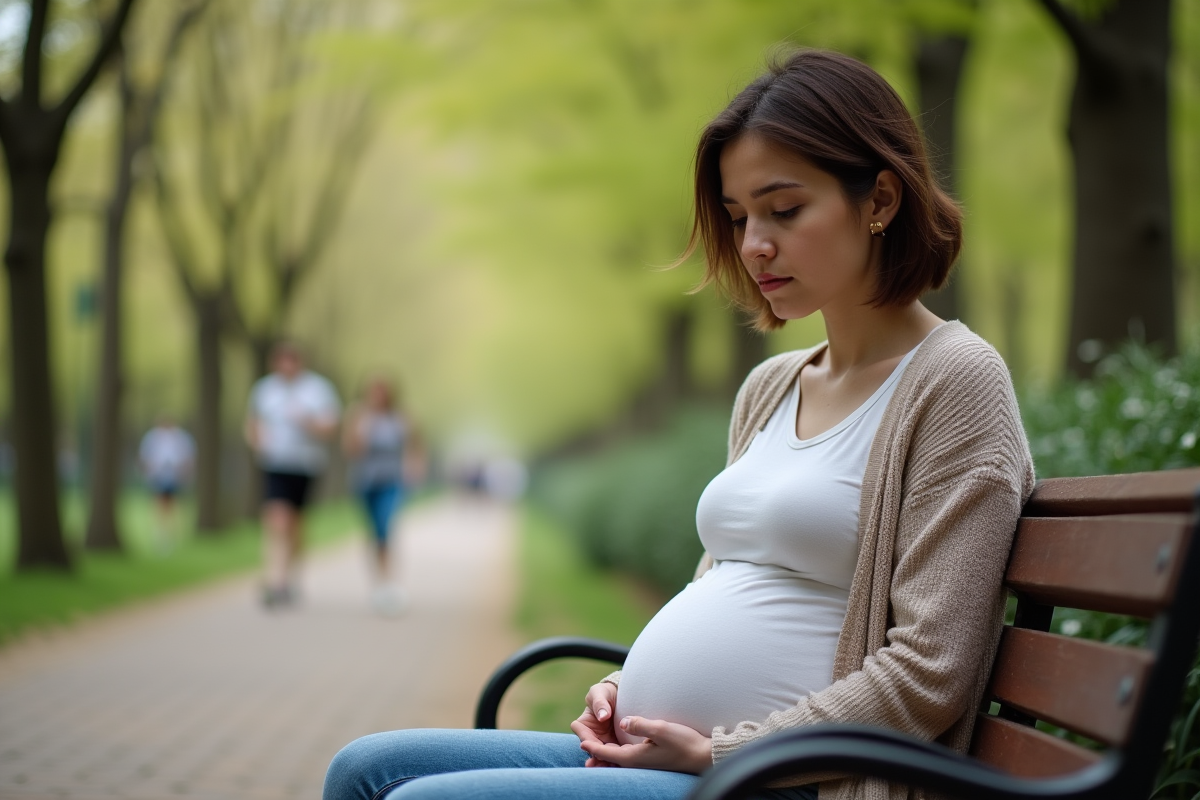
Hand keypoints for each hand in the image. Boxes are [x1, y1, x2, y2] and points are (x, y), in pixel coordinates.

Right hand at [570, 682, 619, 767]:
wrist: (623, 695)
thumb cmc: (606, 692)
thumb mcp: (601, 693)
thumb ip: (600, 703)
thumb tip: (602, 716)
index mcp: (584, 724)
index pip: (581, 731)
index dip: (585, 738)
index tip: (590, 742)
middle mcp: (593, 736)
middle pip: (592, 748)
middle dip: (596, 755)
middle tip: (600, 761)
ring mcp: (605, 743)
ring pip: (604, 755)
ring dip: (606, 762)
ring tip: (611, 767)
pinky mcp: (617, 747)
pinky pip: (616, 756)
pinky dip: (618, 761)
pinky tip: (623, 765)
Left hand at [579, 716, 712, 774]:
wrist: (702, 756)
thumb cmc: (683, 743)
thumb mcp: (661, 729)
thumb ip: (640, 725)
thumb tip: (623, 722)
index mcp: (635, 757)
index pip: (606, 752)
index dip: (592, 745)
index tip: (579, 738)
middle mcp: (636, 762)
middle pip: (609, 757)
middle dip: (594, 749)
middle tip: (580, 738)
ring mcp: (643, 762)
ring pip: (617, 758)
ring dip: (604, 752)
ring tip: (591, 745)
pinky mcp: (650, 759)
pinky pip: (626, 757)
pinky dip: (615, 753)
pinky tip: (615, 750)